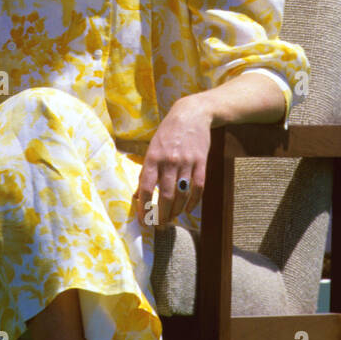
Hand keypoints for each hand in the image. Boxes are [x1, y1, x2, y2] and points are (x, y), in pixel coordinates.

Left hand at [135, 94, 211, 229]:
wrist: (192, 114)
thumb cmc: (168, 133)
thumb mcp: (152, 147)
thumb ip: (147, 170)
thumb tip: (139, 195)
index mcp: (153, 158)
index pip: (145, 188)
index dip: (143, 208)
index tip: (143, 221)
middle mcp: (169, 161)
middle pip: (164, 196)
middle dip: (161, 215)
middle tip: (159, 225)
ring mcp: (186, 162)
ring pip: (181, 195)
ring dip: (176, 211)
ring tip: (172, 218)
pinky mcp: (201, 162)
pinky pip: (198, 187)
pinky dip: (193, 202)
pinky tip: (188, 209)